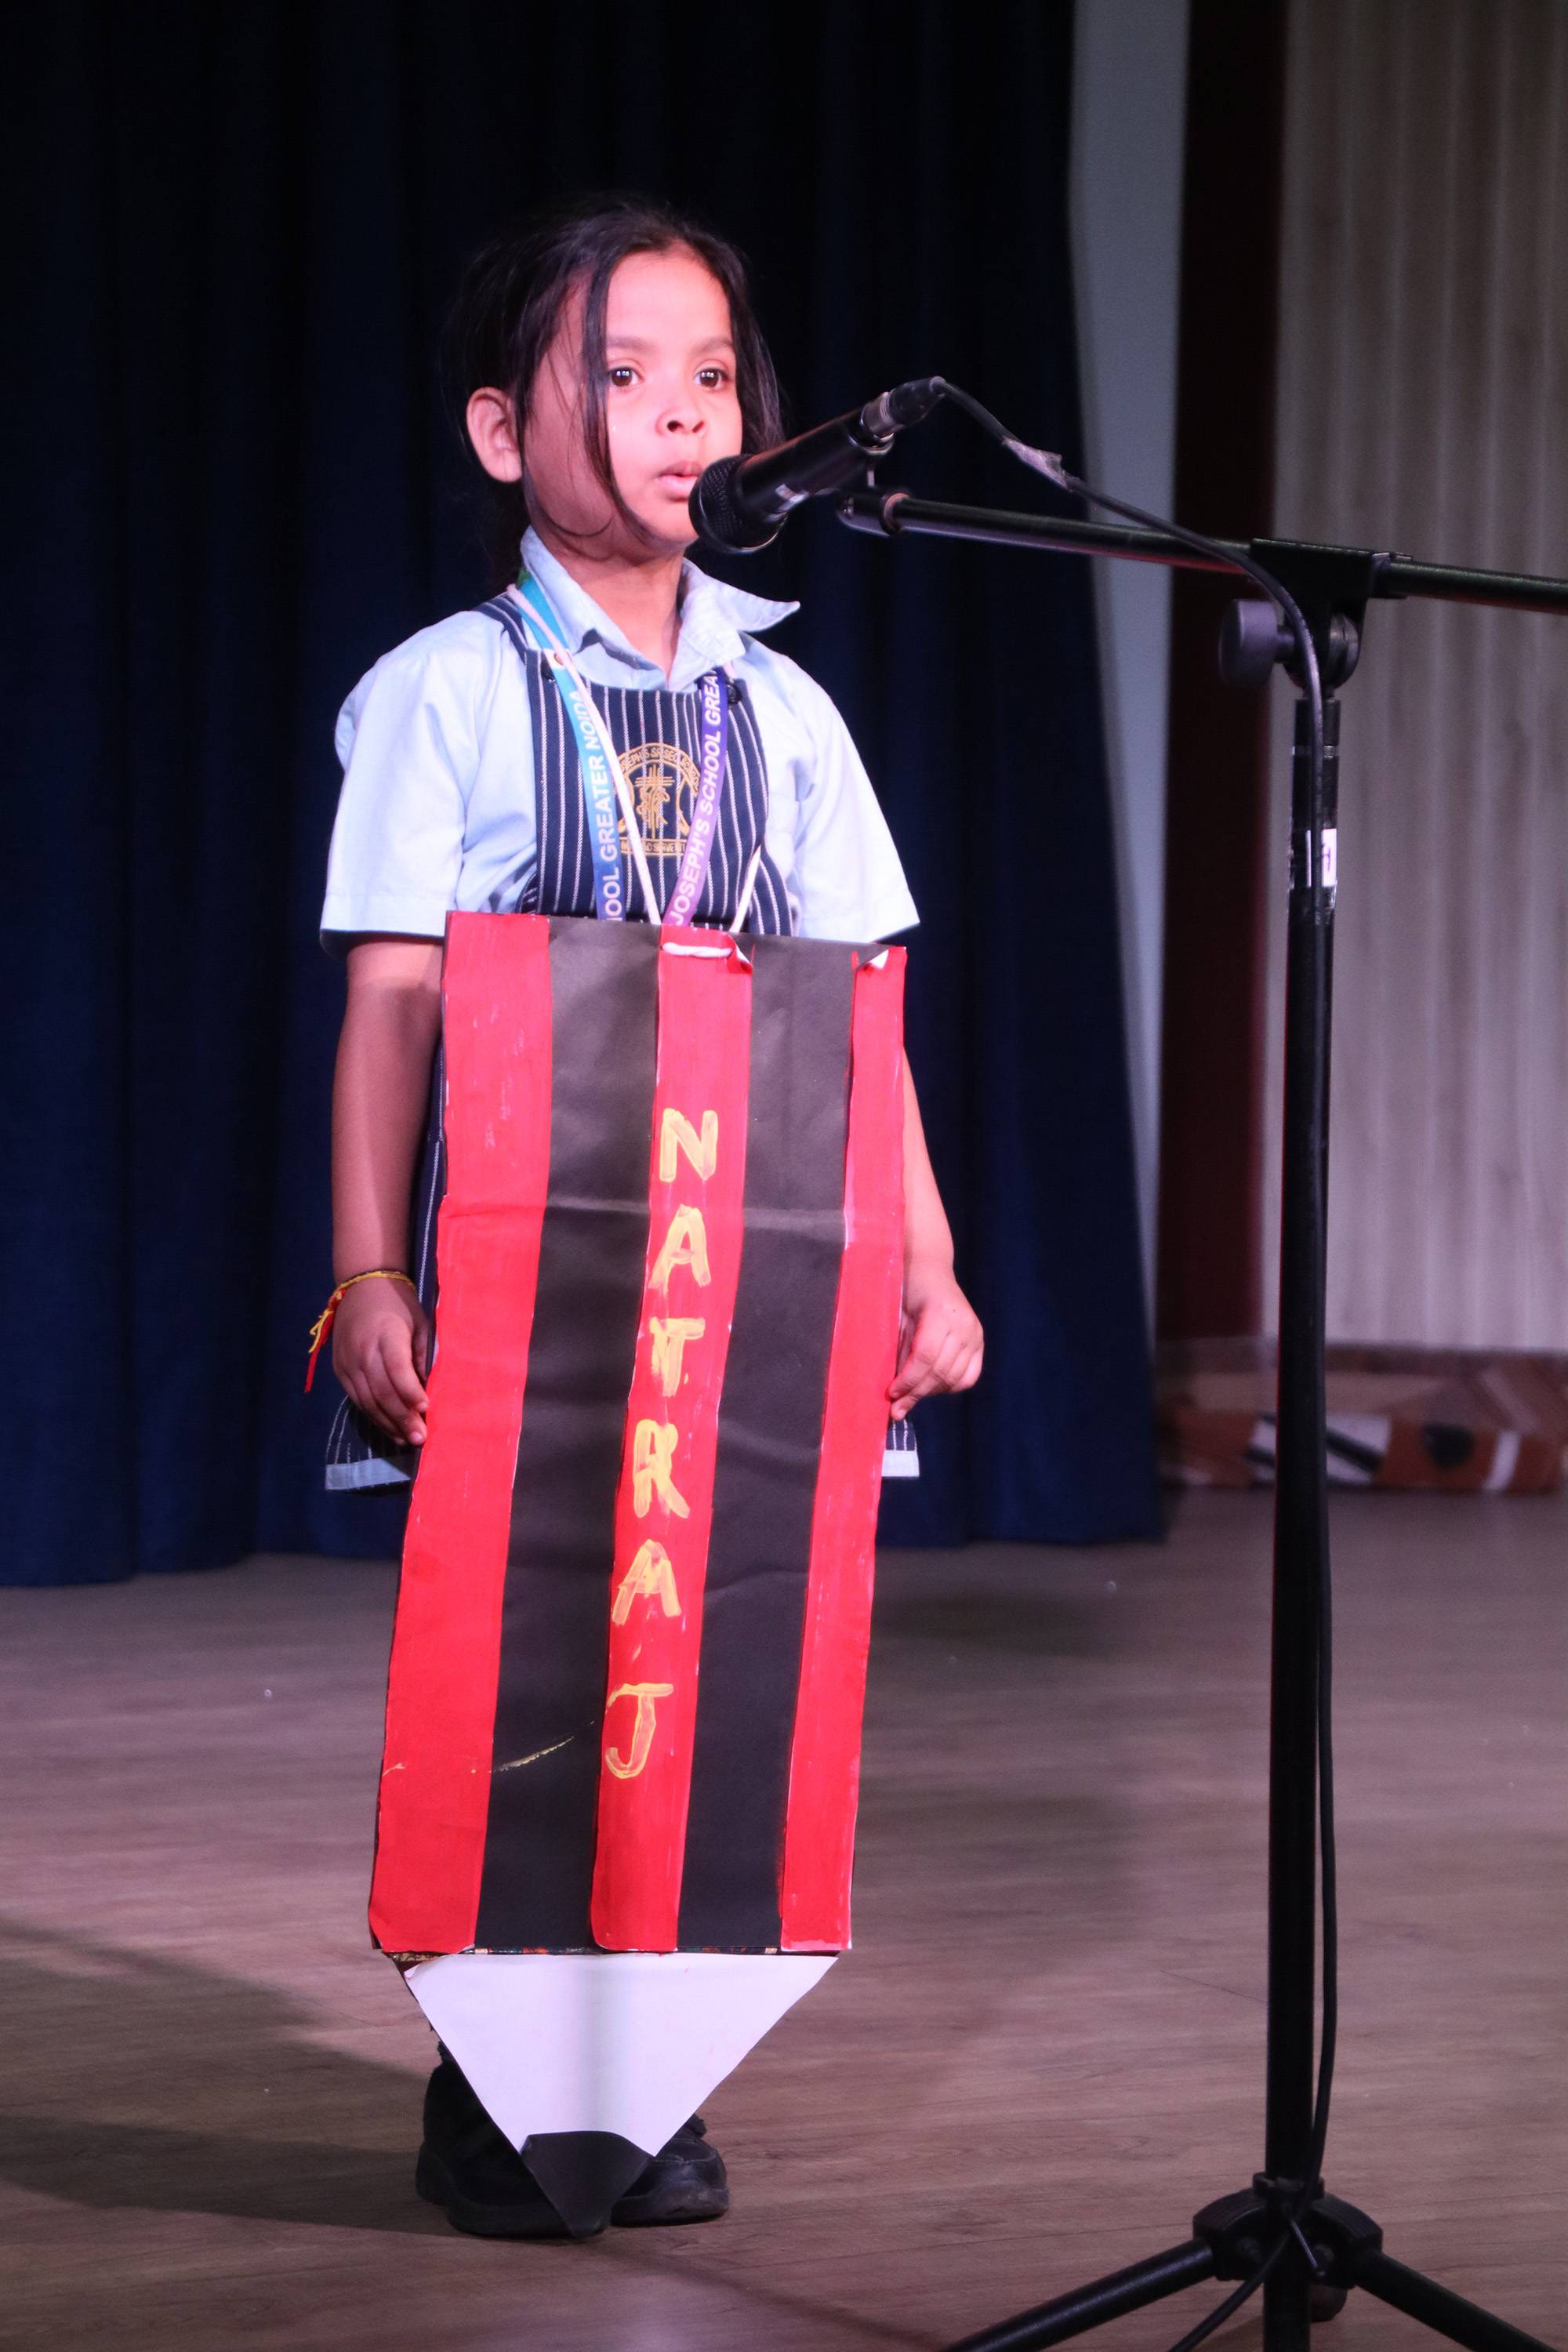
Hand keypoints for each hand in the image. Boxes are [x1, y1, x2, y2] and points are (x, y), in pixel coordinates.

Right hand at [332, 1276, 431, 1446]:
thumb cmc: (398, 1305)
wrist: (361, 1287)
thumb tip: (428, 1389)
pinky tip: (389, 1428)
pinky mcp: (340, 1371)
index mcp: (386, 1335)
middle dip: (402, 1417)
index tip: (426, 1407)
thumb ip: (423, 1354)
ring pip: (367, 1401)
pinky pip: (357, 1400)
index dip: (410, 1391)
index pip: (397, 1369)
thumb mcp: (419, 1323)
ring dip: (388, 1423)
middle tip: (420, 1437)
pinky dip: (374, 1416)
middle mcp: (362, 1351)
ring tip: (407, 1439)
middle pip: (381, 1391)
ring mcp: (347, 1363)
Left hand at [889, 1259, 982, 1421]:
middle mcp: (963, 1324)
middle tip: (896, 1409)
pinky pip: (969, 1375)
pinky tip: (932, 1386)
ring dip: (931, 1392)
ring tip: (911, 1397)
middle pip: (941, 1371)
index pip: (926, 1357)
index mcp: (940, 1313)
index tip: (891, 1394)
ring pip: (955, 1377)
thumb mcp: (897, 1317)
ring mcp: (975, 1333)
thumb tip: (894, 1390)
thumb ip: (899, 1351)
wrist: (929, 1269)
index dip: (908, 1380)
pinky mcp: (979, 1340)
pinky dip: (949, 1386)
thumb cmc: (905, 1290)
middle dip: (916, 1392)